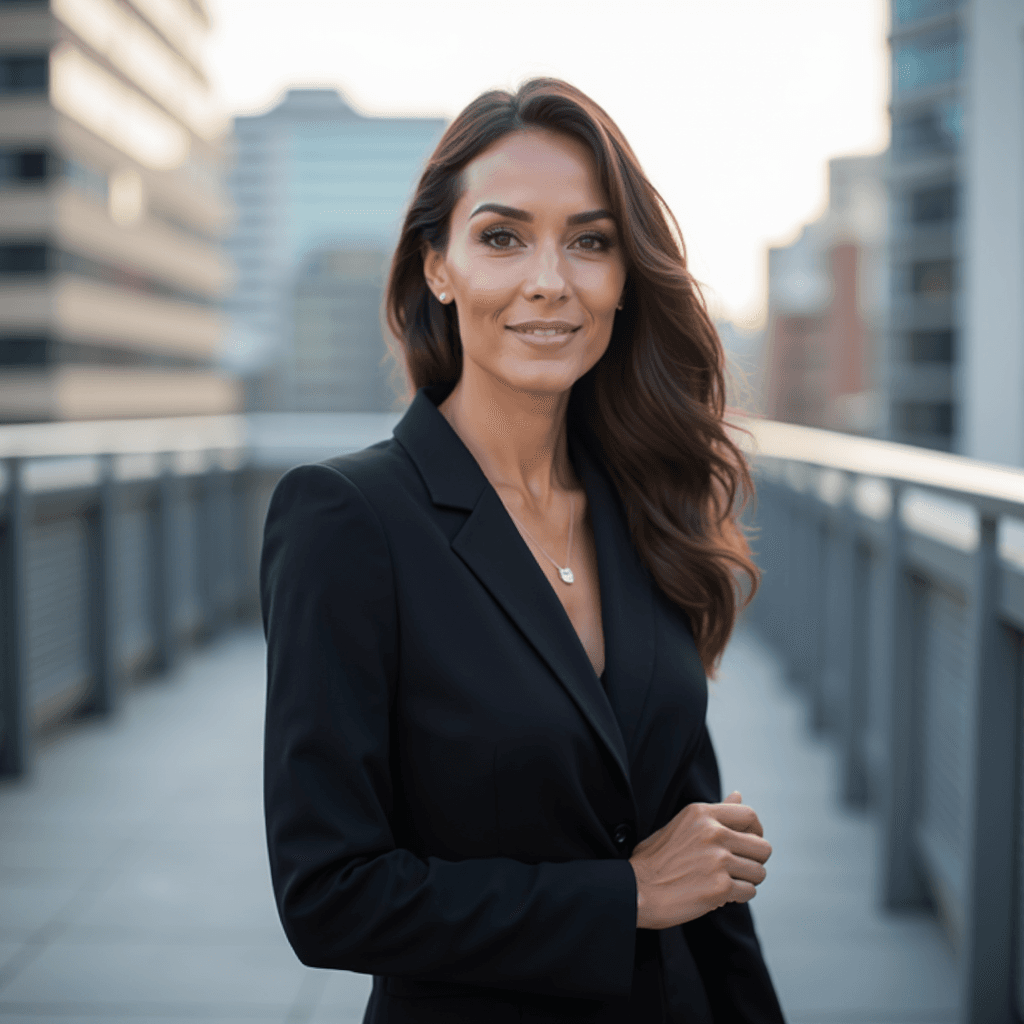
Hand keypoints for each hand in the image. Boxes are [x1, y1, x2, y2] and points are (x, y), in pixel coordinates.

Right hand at [628, 790, 771, 928]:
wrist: (636, 889)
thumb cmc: (655, 859)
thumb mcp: (682, 825)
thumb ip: (713, 814)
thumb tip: (738, 795)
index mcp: (702, 813)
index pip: (749, 815)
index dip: (755, 831)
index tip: (748, 843)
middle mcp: (713, 832)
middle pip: (762, 846)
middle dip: (754, 860)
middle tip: (738, 868)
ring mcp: (718, 860)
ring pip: (758, 872)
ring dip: (746, 880)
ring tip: (727, 881)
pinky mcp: (720, 887)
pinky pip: (749, 891)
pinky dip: (738, 896)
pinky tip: (720, 895)